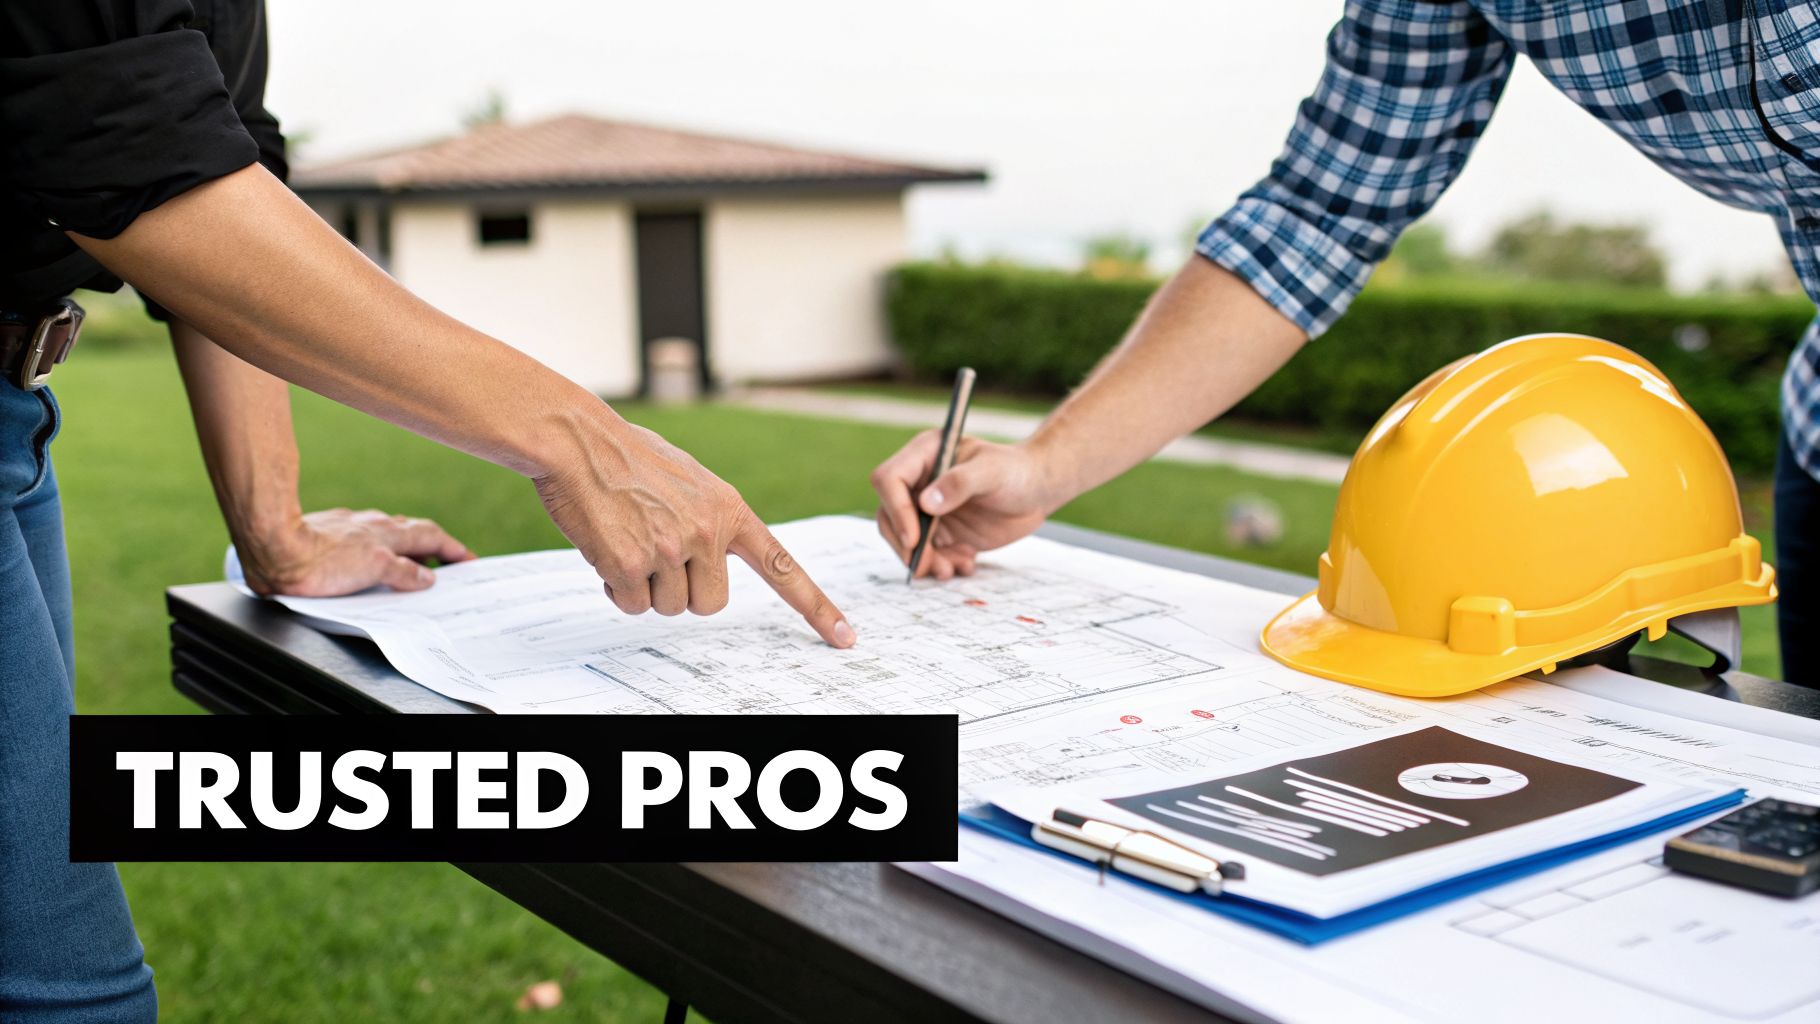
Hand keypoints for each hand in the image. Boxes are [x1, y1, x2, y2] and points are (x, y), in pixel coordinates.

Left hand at [240, 507, 474, 596]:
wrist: (274, 547)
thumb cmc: (320, 561)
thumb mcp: (373, 569)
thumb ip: (403, 572)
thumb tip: (426, 576)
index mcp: (389, 533)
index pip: (432, 537)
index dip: (453, 550)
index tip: (469, 561)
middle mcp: (374, 525)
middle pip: (414, 532)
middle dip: (434, 547)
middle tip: (447, 563)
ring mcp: (351, 526)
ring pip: (388, 534)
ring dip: (404, 547)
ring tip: (409, 565)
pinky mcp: (329, 532)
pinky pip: (363, 539)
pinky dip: (376, 549)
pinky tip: (365, 561)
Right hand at [533, 419, 855, 646]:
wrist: (578, 440)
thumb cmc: (629, 457)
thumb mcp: (690, 479)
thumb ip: (711, 517)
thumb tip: (711, 554)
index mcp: (730, 510)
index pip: (782, 566)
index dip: (815, 606)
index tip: (845, 637)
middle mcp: (707, 531)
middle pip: (712, 604)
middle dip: (684, 591)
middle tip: (656, 553)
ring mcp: (670, 548)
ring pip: (669, 608)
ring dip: (646, 588)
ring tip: (628, 540)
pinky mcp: (629, 563)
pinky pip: (631, 605)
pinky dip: (616, 589)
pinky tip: (606, 548)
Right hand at [871, 432, 1061, 579]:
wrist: (1036, 491)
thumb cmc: (1016, 471)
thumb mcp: (992, 471)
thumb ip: (960, 483)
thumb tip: (925, 503)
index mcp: (924, 455)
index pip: (890, 479)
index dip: (896, 509)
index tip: (915, 537)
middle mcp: (919, 482)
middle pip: (889, 514)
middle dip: (905, 544)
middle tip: (927, 565)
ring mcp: (927, 509)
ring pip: (905, 539)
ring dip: (922, 560)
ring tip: (950, 569)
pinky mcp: (940, 531)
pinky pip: (927, 554)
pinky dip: (941, 565)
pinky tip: (966, 563)